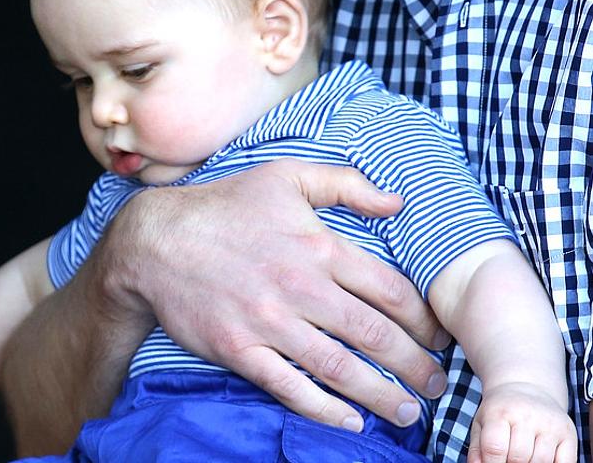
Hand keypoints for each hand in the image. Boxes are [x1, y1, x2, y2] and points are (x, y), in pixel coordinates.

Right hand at [105, 159, 448, 430]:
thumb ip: (346, 184)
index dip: (422, 318)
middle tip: (439, 387)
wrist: (157, 239)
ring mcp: (270, 322)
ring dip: (381, 395)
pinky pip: (291, 388)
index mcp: (318, 244)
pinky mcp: (240, 350)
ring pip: (340, 368)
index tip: (439, 336)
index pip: (389, 289)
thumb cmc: (227, 204)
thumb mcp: (286, 175)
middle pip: (374, 335)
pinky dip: (326, 410)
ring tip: (408, 412)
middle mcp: (301, 286)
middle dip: (415, 366)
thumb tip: (397, 201)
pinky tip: (352, 422)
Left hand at [468, 383, 577, 462]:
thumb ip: (477, 449)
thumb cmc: (501, 412)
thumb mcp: (482, 424)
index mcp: (500, 410)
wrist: (527, 388)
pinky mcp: (568, 432)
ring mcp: (550, 423)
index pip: (494, 448)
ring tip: (523, 456)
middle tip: (508, 458)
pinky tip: (540, 459)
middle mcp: (527, 414)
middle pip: (518, 459)